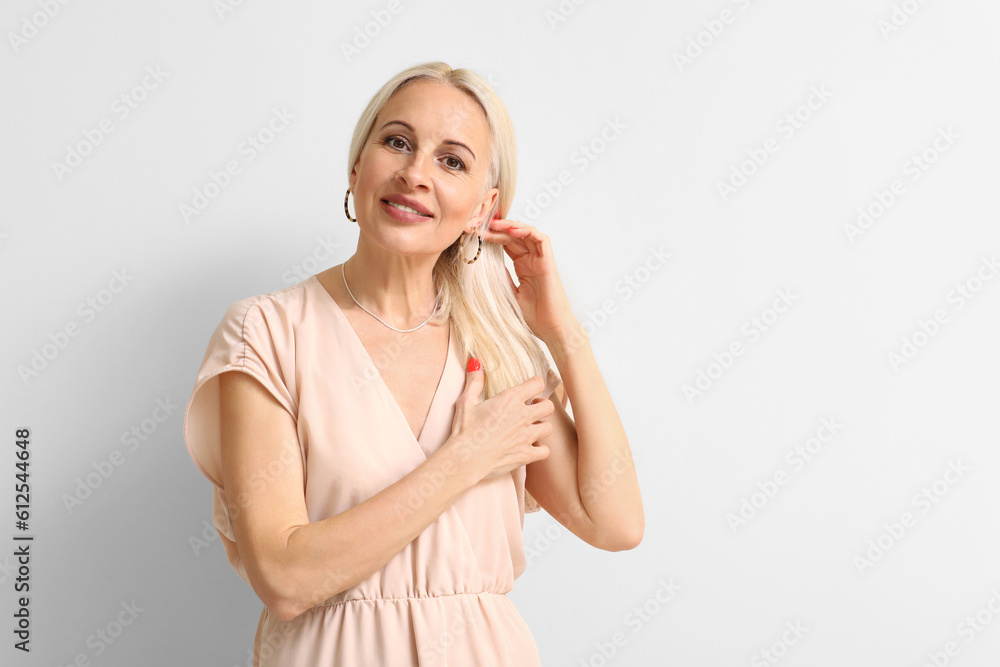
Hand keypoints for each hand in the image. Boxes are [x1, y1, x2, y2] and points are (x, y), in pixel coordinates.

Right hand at [444, 357, 553, 481]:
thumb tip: (476, 362)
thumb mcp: (466, 401)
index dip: (535, 384)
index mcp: (510, 399)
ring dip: (541, 427)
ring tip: (531, 429)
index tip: (530, 389)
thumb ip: (475, 381)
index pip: (537, 383)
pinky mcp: (526, 455)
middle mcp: (522, 416)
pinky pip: (545, 451)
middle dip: (542, 406)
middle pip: (548, 406)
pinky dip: (540, 449)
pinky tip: (530, 447)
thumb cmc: (464, 430)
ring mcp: (526, 437)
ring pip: (549, 428)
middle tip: (532, 409)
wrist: (463, 459)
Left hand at [483, 217, 577, 341]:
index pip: (507, 244)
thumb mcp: (510, 294)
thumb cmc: (534, 316)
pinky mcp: (548, 262)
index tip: (476, 233)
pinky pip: (542, 240)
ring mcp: (541, 260)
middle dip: (497, 229)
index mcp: (523, 267)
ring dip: (511, 226)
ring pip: (527, 233)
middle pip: (514, 236)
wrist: (551, 328)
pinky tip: (513, 230)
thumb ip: (502, 277)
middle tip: (480, 224)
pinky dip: (528, 231)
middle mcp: (532, 260)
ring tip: (494, 223)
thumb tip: (485, 264)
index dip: (493, 236)